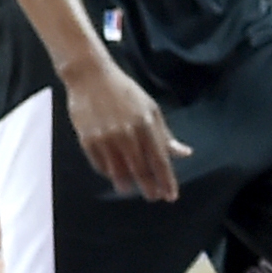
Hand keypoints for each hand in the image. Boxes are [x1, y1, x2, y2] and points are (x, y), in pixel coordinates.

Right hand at [64, 58, 190, 202]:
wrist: (89, 76)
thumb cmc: (123, 91)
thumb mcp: (150, 108)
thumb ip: (165, 135)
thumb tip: (184, 153)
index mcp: (145, 126)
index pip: (160, 161)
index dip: (167, 182)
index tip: (171, 196)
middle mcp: (126, 135)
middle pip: (141, 171)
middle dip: (149, 188)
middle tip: (153, 197)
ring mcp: (105, 138)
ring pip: (119, 172)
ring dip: (127, 184)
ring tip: (130, 188)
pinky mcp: (87, 139)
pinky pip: (100, 165)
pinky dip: (108, 172)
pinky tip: (113, 172)